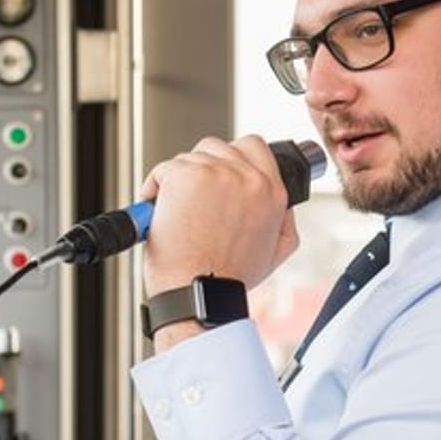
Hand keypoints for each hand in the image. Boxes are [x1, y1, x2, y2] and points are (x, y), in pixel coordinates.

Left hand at [138, 135, 299, 299]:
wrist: (199, 292)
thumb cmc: (229, 279)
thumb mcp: (277, 252)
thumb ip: (285, 220)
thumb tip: (282, 203)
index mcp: (272, 192)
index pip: (255, 146)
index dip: (234, 157)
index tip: (221, 172)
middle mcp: (247, 177)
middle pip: (219, 146)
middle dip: (203, 167)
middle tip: (194, 195)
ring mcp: (214, 172)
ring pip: (190, 157)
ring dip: (180, 179)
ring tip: (178, 210)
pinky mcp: (184, 176)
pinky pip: (164, 168)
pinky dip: (155, 186)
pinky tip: (160, 210)